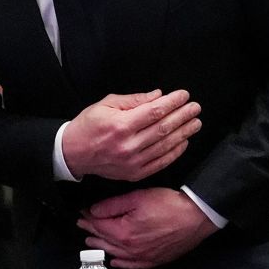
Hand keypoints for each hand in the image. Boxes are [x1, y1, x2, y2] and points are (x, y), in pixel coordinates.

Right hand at [62, 90, 201, 181]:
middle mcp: (128, 145)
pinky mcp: (134, 173)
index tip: (184, 95)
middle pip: (163, 128)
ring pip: (165, 146)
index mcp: (121, 125)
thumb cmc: (88, 125)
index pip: (154, 111)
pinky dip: (174, 152)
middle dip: (183, 116)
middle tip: (195, 108)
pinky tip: (184, 141)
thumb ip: (134, 100)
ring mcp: (132, 162)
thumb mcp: (107, 104)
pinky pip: (160, 162)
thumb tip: (158, 95)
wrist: (73, 153)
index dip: (172, 102)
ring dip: (183, 133)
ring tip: (195, 123)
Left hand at [77, 187, 218, 268]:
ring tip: (92, 241)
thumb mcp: (138, 197)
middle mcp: (131, 249)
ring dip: (102, 246)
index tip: (81, 213)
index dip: (88, 218)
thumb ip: (113, 206)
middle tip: (82, 225)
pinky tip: (115, 261)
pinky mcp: (155, 260)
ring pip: (116, 254)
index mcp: (124, 233)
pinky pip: (133, 265)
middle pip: (105, 240)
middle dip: (92, 231)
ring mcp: (143, 257)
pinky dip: (122, 263)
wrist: (196, 216)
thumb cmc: (169, 204)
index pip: (99, 226)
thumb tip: (93, 211)